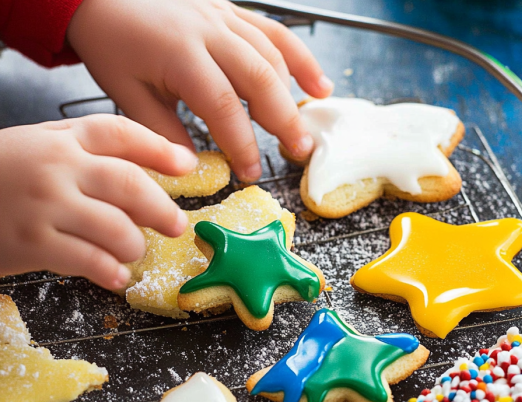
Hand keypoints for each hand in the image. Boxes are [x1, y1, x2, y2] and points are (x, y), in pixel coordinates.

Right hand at [0, 115, 196, 289]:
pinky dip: (111, 271)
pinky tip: (118, 275)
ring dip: (135, 245)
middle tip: (177, 224)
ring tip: (134, 250)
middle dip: (162, 208)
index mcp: (62, 138)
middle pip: (129, 184)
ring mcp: (44, 205)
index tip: (188, 166)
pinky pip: (88, 260)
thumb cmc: (3, 175)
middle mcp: (57, 167)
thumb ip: (89, 153)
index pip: (120, 135)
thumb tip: (147, 173)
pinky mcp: (32, 242)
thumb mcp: (41, 146)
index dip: (160, 149)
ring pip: (115, 228)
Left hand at [66, 0, 332, 181]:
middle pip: (261, 78)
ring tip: (306, 130)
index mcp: (181, 55)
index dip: (242, 143)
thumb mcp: (127, 94)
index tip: (250, 173)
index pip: (223, 106)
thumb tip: (192, 166)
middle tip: (297, 153)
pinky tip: (318, 84)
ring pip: (273, 55)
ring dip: (295, 95)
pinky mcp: (233, 11)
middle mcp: (210, 32)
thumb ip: (162, 131)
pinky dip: (300, 59)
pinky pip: (275, 32)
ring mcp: (225, 17)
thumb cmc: (111, 43)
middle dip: (283, 120)